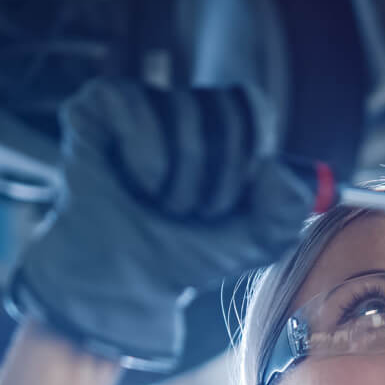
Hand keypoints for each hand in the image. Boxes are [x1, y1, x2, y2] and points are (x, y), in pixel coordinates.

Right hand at [6, 77, 314, 370]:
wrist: (124, 282)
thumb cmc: (187, 254)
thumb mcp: (257, 240)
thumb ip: (288, 209)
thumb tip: (276, 167)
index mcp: (226, 127)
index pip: (254, 108)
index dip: (247, 160)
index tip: (229, 203)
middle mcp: (184, 107)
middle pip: (225, 112)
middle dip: (215, 178)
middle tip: (191, 211)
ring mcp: (140, 101)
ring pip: (183, 110)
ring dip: (177, 178)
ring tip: (159, 203)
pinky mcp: (96, 105)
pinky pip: (135, 104)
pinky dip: (145, 156)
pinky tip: (134, 182)